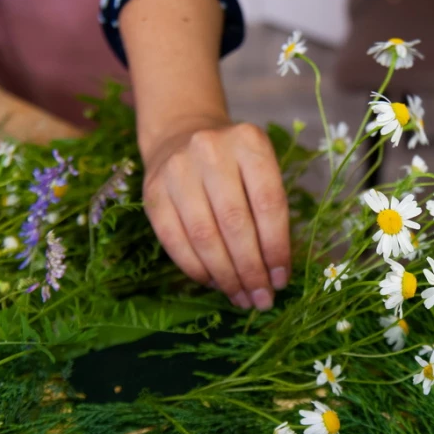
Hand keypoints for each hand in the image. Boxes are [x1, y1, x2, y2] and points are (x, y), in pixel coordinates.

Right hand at [140, 116, 290, 309]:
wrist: (182, 135)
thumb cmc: (234, 163)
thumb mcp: (260, 171)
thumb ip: (271, 214)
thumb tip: (276, 273)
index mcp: (249, 143)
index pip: (268, 204)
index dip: (276, 248)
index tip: (281, 279)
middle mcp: (210, 150)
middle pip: (235, 223)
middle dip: (251, 269)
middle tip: (261, 298)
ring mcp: (177, 170)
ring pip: (204, 236)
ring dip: (225, 276)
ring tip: (241, 298)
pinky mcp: (152, 192)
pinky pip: (175, 241)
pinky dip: (197, 269)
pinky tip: (214, 283)